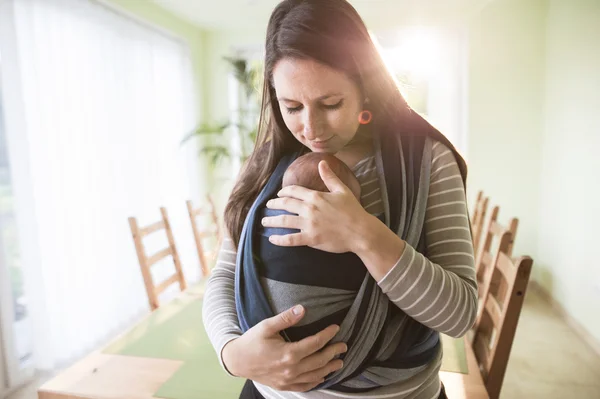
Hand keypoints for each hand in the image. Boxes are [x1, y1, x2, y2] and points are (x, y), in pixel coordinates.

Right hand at [222, 305, 346, 391]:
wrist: (237, 361)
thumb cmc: (251, 341)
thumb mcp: (266, 326)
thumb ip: (286, 318)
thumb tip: (302, 309)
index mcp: (288, 353)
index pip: (315, 343)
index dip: (327, 335)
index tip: (336, 328)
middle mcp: (291, 369)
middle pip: (319, 361)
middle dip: (334, 353)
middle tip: (344, 346)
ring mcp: (288, 380)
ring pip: (315, 376)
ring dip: (329, 368)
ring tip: (340, 362)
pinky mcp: (284, 386)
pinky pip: (304, 386)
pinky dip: (316, 382)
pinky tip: (322, 377)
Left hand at [262, 161, 369, 252]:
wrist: (361, 231)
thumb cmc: (353, 211)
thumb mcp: (342, 190)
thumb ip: (329, 177)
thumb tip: (322, 162)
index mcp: (316, 196)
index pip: (293, 191)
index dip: (284, 192)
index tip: (279, 195)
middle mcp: (309, 209)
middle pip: (285, 204)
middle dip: (274, 205)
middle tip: (267, 206)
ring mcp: (309, 224)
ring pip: (284, 221)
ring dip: (271, 221)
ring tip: (264, 222)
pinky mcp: (311, 238)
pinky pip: (291, 239)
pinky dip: (280, 240)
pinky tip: (272, 239)